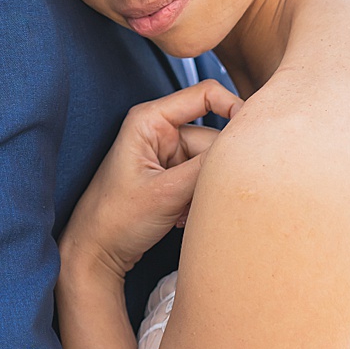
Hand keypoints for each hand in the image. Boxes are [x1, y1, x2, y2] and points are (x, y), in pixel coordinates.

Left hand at [62, 81, 241, 279]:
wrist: (96, 253)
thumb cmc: (116, 219)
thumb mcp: (167, 192)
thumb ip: (207, 167)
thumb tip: (245, 149)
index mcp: (151, 119)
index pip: (206, 95)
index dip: (235, 108)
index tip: (253, 138)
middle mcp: (160, 130)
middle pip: (213, 136)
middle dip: (213, 170)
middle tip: (201, 197)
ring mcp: (167, 154)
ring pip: (210, 163)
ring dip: (206, 190)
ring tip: (184, 212)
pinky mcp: (172, 176)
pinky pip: (202, 180)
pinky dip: (199, 199)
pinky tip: (181, 217)